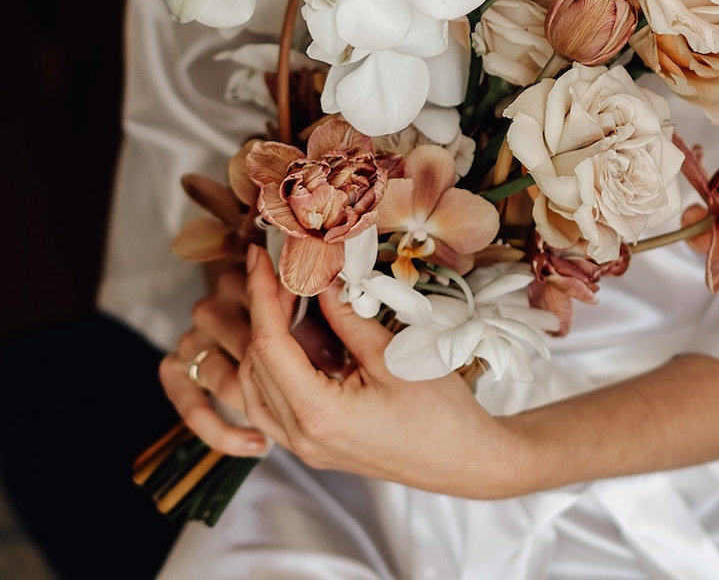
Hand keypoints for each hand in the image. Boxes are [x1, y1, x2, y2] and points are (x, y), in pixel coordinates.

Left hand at [237, 244, 524, 498]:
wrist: (463, 459)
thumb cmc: (440, 414)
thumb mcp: (394, 356)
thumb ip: (349, 318)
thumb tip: (322, 282)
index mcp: (319, 414)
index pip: (270, 345)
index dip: (262, 296)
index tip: (260, 259)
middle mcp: (301, 436)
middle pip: (257, 364)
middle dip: (264, 312)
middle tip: (285, 273)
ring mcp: (304, 447)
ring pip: (255, 387)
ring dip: (265, 341)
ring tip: (287, 302)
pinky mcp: (313, 445)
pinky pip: (270, 406)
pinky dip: (272, 369)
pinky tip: (292, 342)